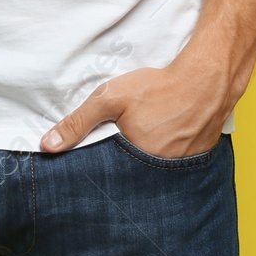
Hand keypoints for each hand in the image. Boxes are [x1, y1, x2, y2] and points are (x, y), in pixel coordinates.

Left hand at [40, 52, 236, 156]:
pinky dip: (164, 155)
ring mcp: (178, 171)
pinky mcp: (194, 162)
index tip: (94, 151)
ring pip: (150, 171)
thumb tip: (48, 146)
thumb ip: (79, 122)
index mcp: (132, 164)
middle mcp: (156, 175)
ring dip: (142, 161)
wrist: (207, 80)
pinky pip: (172, 165)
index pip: (104, 175)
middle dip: (119, 165)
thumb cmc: (158, 88)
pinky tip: (164, 136)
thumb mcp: (111, 98)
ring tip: (145, 136)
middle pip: (127, 175)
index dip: (96, 165)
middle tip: (124, 138)